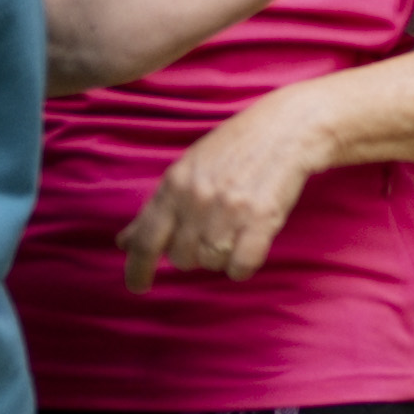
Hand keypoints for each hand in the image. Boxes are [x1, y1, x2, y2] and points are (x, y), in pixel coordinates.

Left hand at [124, 89, 332, 285]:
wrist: (289, 127)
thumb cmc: (236, 147)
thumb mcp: (187, 170)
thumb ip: (156, 209)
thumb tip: (124, 242)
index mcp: (174, 185)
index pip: (146, 240)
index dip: (138, 269)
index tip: (138, 287)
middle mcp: (197, 199)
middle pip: (182, 258)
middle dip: (194, 254)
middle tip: (212, 232)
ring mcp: (229, 210)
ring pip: (212, 263)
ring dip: (222, 256)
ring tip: (236, 230)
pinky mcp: (262, 220)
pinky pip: (241, 266)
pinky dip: (243, 266)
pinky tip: (249, 250)